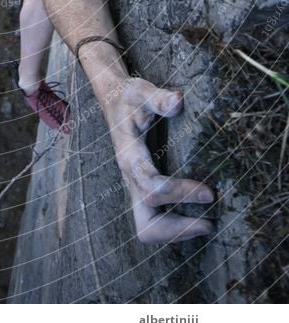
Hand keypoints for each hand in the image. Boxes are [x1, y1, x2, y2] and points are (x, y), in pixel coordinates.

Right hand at [107, 78, 215, 243]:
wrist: (113, 101)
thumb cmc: (129, 97)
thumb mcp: (140, 91)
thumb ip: (158, 98)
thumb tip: (178, 101)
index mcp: (129, 156)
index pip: (152, 187)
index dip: (180, 193)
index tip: (209, 192)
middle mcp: (131, 178)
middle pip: (146, 224)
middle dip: (177, 230)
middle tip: (209, 223)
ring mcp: (136, 186)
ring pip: (149, 227)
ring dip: (178, 231)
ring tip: (209, 222)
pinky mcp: (143, 187)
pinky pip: (156, 218)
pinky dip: (177, 223)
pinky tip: (200, 212)